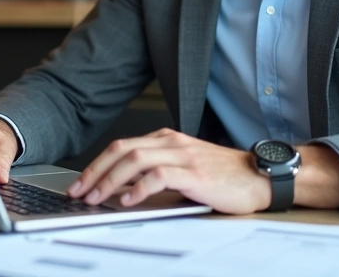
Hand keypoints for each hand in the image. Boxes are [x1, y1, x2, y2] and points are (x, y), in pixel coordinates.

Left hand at [67, 128, 269, 214]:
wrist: (259, 176)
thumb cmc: (223, 176)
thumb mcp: (184, 169)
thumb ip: (156, 172)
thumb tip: (121, 189)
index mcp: (166, 139)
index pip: (122, 147)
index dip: (97, 165)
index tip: (80, 184)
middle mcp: (172, 142)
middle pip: (122, 150)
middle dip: (95, 172)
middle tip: (78, 192)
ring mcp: (183, 156)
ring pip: (135, 160)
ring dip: (110, 180)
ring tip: (96, 198)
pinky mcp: (195, 173)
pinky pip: (159, 175)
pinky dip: (138, 187)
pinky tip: (127, 200)